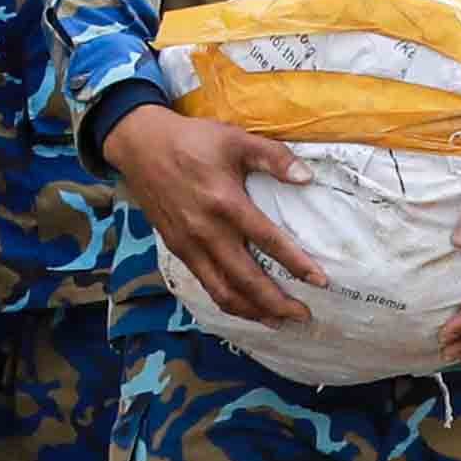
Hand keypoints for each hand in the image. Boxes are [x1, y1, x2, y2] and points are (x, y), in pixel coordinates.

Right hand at [107, 105, 324, 328]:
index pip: (269, 242)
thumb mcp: (235, 139)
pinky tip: (244, 306)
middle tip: (303, 315)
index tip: (320, 281)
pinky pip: (205, 284)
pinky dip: (227, 301)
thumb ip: (273, 157)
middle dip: (277, 303)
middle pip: (247, 280)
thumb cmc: (192, 140)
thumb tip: (307, 177)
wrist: (141, 145)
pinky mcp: (177, 249)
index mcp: (226, 203)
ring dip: (253, 311)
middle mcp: (208, 231)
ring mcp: (190, 244)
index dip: (296, 264)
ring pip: (223, 291)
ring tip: (278, 322)